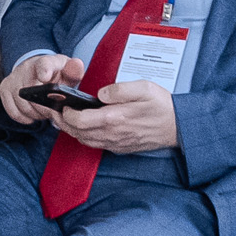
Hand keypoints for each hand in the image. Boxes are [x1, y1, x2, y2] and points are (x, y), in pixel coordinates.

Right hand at [0, 53, 84, 127]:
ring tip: (43, 112)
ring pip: (22, 104)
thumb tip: (77, 64)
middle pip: (32, 93)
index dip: (44, 71)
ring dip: (35, 114)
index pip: (44, 64)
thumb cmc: (56, 74)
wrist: (38, 71)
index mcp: (46, 62)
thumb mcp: (69, 72)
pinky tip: (32, 115)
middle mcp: (26, 67)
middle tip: (52, 111)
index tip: (44, 78)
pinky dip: (23, 117)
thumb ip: (74, 71)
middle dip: (44, 108)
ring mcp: (14, 77)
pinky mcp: (5, 88)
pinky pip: (12, 110)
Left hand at [53, 81, 175, 153]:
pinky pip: (97, 145)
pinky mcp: (120, 148)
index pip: (79, 121)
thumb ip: (118, 89)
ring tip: (67, 118)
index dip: (66, 113)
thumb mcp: (143, 88)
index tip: (63, 104)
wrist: (178, 127)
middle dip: (63, 123)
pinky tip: (86, 127)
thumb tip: (100, 93)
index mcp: (114, 118)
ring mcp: (116, 144)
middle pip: (77, 133)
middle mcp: (112, 134)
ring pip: (85, 141)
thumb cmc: (161, 105)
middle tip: (57, 111)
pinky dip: (86, 137)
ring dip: (73, 131)